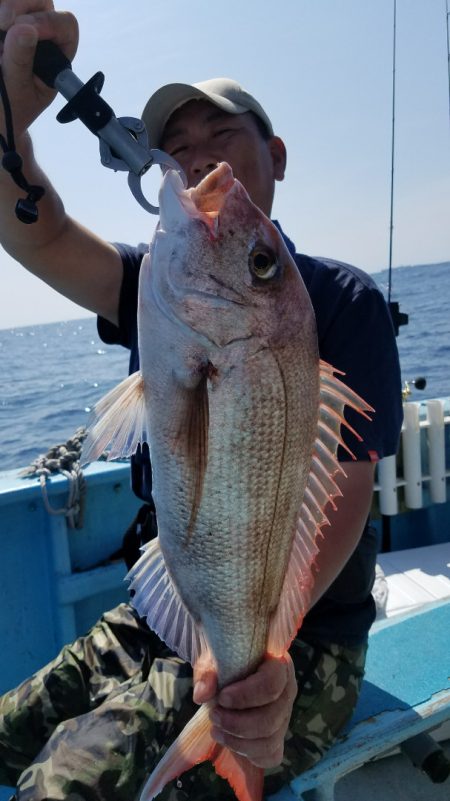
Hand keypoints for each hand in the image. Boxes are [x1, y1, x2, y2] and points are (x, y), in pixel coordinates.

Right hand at [0, 0, 77, 134]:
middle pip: (36, 0)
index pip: (65, 24)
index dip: (48, 22)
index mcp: (56, 53)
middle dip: (16, 6)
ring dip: (0, 13)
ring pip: (9, 2)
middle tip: (3, 24)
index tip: (25, 30)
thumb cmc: (10, 108)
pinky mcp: (0, 25)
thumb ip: (21, 61)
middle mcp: (38, 32)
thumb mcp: (16, 90)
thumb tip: (25, 29)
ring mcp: (15, 25)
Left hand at [193, 654, 296, 768]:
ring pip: (270, 741)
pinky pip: (270, 756)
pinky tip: (229, 741)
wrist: (226, 677)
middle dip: (237, 723)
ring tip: (216, 730)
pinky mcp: (277, 737)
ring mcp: (284, 716)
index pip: (272, 683)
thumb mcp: (212, 659)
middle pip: (271, 718)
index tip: (222, 698)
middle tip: (213, 715)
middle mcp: (287, 691)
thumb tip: (202, 694)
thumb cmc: (224, 663)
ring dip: (238, 741)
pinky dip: (248, 754)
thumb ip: (207, 672)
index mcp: (278, 665)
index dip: (246, 695)